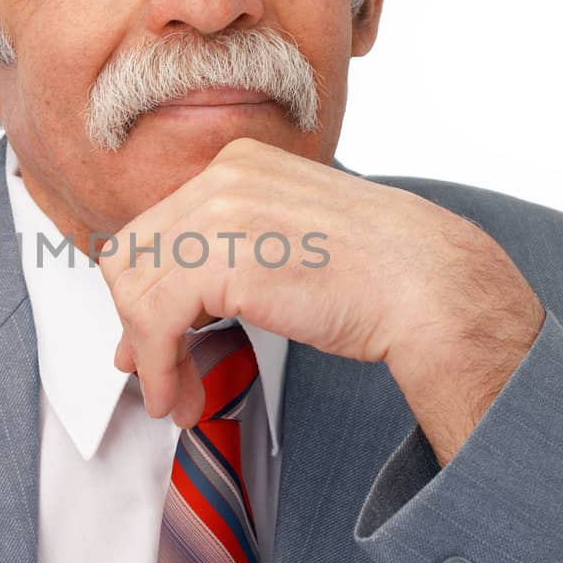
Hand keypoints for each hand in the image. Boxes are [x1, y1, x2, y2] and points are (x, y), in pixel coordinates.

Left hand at [98, 137, 544, 460]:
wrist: (431, 286)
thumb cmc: (376, 276)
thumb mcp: (285, 244)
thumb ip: (222, 264)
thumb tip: (153, 320)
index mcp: (237, 164)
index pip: (154, 229)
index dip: (141, 294)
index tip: (150, 346)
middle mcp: (223, 176)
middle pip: (132, 256)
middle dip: (136, 326)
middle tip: (161, 379)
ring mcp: (222, 212)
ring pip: (136, 290)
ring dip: (148, 358)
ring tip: (177, 399)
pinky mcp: (225, 259)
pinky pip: (156, 320)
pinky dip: (158, 367)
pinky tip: (179, 397)